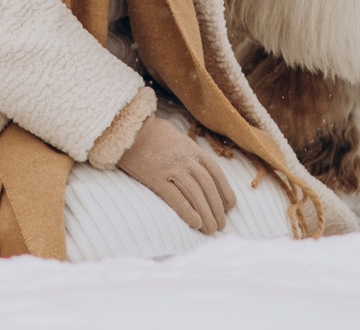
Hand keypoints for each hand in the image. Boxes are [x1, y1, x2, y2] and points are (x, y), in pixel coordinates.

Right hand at [116, 114, 234, 234]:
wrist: (129, 129)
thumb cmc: (154, 135)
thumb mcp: (179, 139)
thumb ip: (192, 154)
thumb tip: (206, 173)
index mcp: (193, 150)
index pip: (216, 173)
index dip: (225, 192)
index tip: (230, 207)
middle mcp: (185, 159)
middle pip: (207, 187)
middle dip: (217, 209)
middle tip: (221, 226)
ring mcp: (171, 168)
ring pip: (195, 194)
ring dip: (206, 214)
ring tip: (211, 229)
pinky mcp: (156, 177)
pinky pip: (175, 198)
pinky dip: (187, 212)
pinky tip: (195, 223)